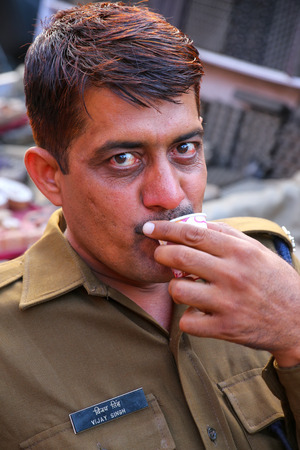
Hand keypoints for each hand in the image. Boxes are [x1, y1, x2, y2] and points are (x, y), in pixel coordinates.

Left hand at [143, 220, 299, 366]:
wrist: (297, 320)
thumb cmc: (273, 280)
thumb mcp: (256, 250)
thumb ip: (226, 235)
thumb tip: (196, 223)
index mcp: (239, 252)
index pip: (192, 234)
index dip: (165, 229)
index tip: (150, 228)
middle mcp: (232, 275)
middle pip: (180, 257)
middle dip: (161, 253)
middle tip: (159, 254)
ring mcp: (227, 303)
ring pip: (178, 290)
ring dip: (175, 288)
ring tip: (185, 287)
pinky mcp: (224, 329)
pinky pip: (187, 322)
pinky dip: (187, 317)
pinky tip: (198, 312)